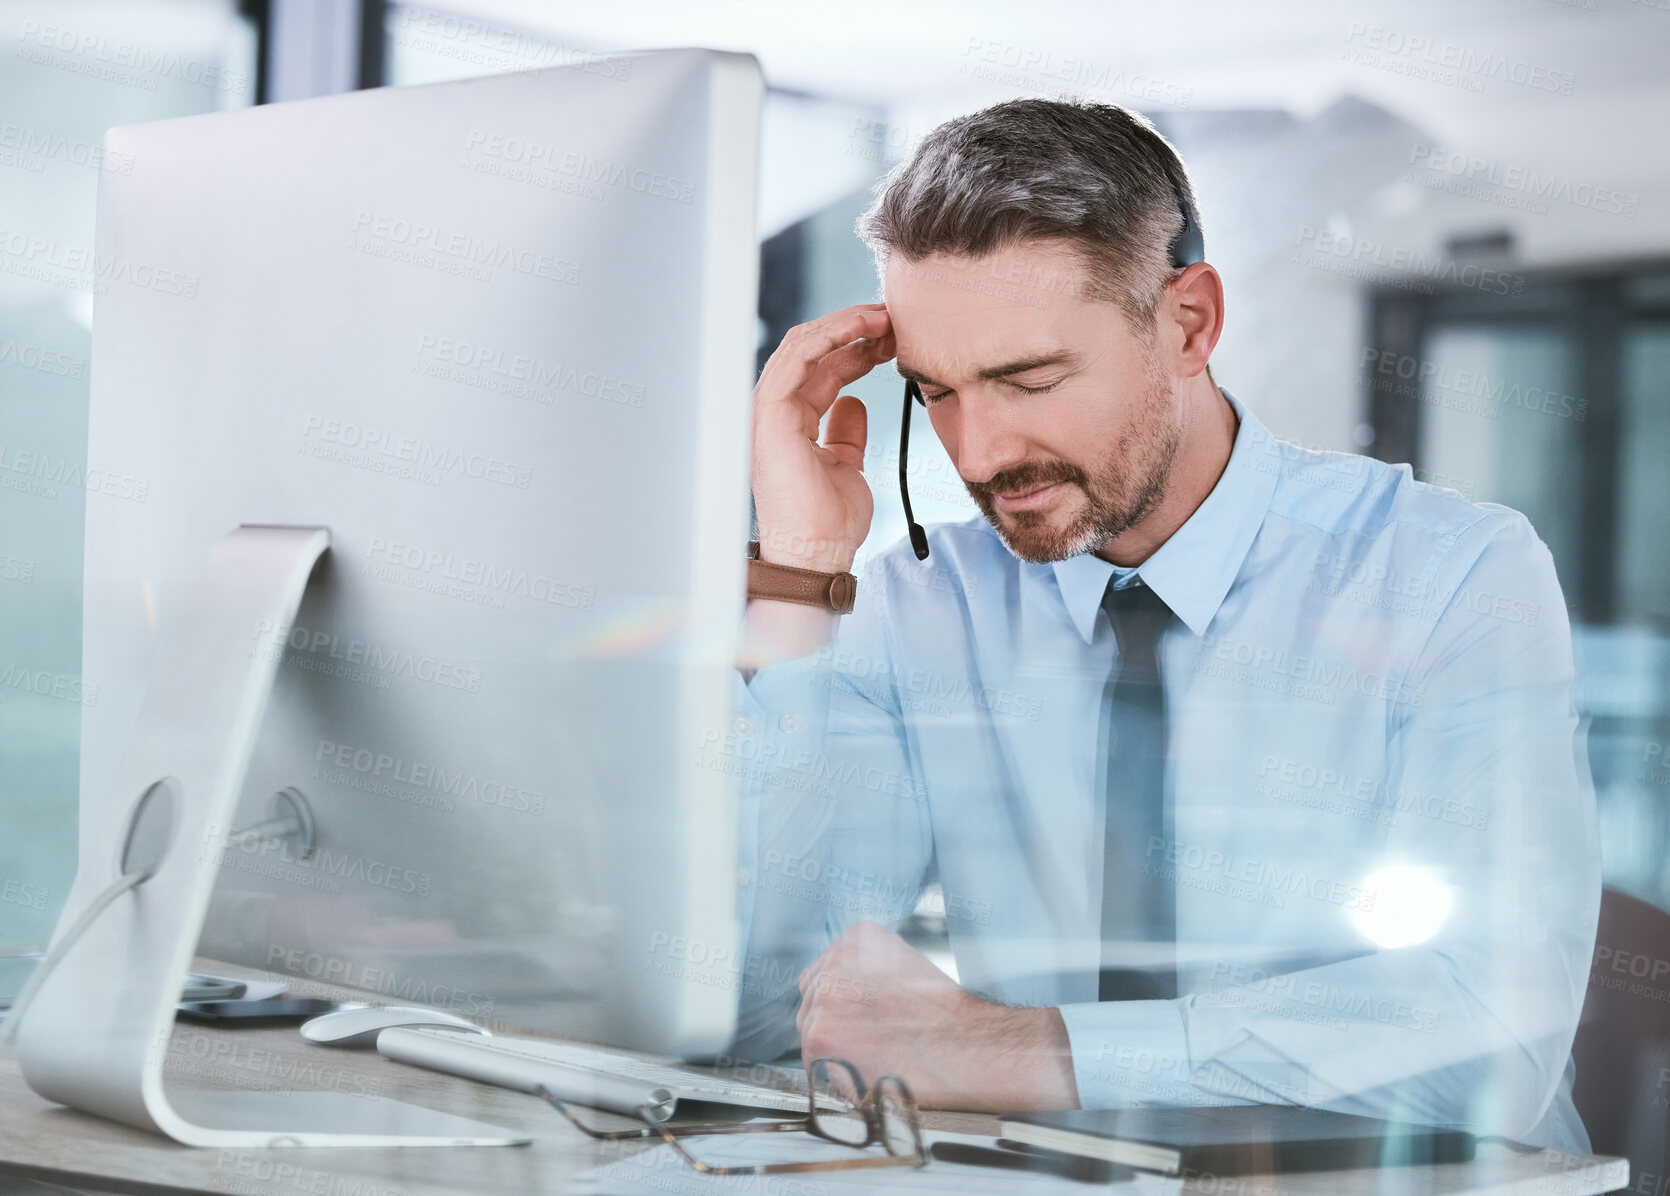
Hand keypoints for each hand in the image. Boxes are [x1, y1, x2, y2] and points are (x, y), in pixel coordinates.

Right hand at [751, 306, 894, 572]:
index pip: (822, 370)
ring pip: (801, 346)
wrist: (818, 554)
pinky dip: (827, 335)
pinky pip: (796, 358)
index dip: (857, 349)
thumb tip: (854, 402)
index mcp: (792, 423)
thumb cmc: (831, 522)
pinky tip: (859, 327)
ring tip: (881, 316)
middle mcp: (776, 413)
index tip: (894, 340)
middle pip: (812, 352)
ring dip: (843, 325)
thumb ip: (846, 432)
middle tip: (893, 319)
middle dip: (852, 329)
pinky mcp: (770, 414)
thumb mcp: (848, 465)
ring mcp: (769, 412)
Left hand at [796, 921, 1078, 1111]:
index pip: (826, 971)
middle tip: (869, 1045)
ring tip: (875, 1059)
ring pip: (811, 1031)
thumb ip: (867, 972)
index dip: (841, 1002)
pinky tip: (868, 1073)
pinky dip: (835, 1076)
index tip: (859, 1019)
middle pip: (813, 999)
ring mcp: (824, 996)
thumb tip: (846, 996)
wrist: (968, 1048)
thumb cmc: (949, 1018)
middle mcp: (836, 960)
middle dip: (835, 1026)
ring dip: (834, 1051)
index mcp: (858, 937)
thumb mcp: (906, 967)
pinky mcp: (820, 1035)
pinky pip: (814, 1062)